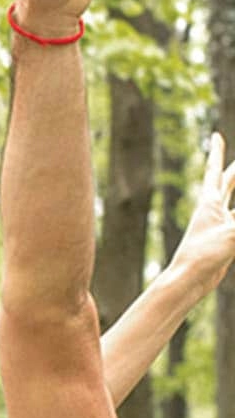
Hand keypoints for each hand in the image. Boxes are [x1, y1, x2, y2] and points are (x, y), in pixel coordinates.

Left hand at [170, 132, 234, 290]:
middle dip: (234, 170)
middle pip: (227, 183)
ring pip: (234, 202)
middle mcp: (212, 212)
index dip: (216, 153)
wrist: (188, 281)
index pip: (214, 171)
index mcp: (208, 204)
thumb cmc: (202, 255)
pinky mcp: (224, 241)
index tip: (214, 136)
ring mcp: (217, 226)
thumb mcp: (233, 232)